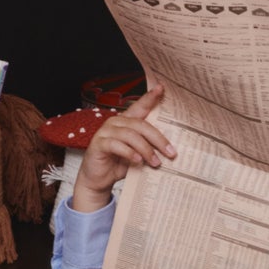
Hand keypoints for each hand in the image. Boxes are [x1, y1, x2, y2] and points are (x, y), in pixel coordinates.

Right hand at [71, 84, 175, 212]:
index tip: (161, 88)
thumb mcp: (138, 155)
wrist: (99, 180)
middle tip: (170, 152)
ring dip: (146, 149)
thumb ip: (149, 148)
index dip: (150, 97)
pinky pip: (116, 145)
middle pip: (140, 124)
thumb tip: (170, 150)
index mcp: (126, 121)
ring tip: (156, 162)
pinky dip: (130, 153)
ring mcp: (105, 132)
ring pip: (130, 135)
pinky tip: (138, 161)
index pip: (140, 106)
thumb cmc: (119, 165)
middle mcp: (115, 122)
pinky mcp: (98, 144)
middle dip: (158, 138)